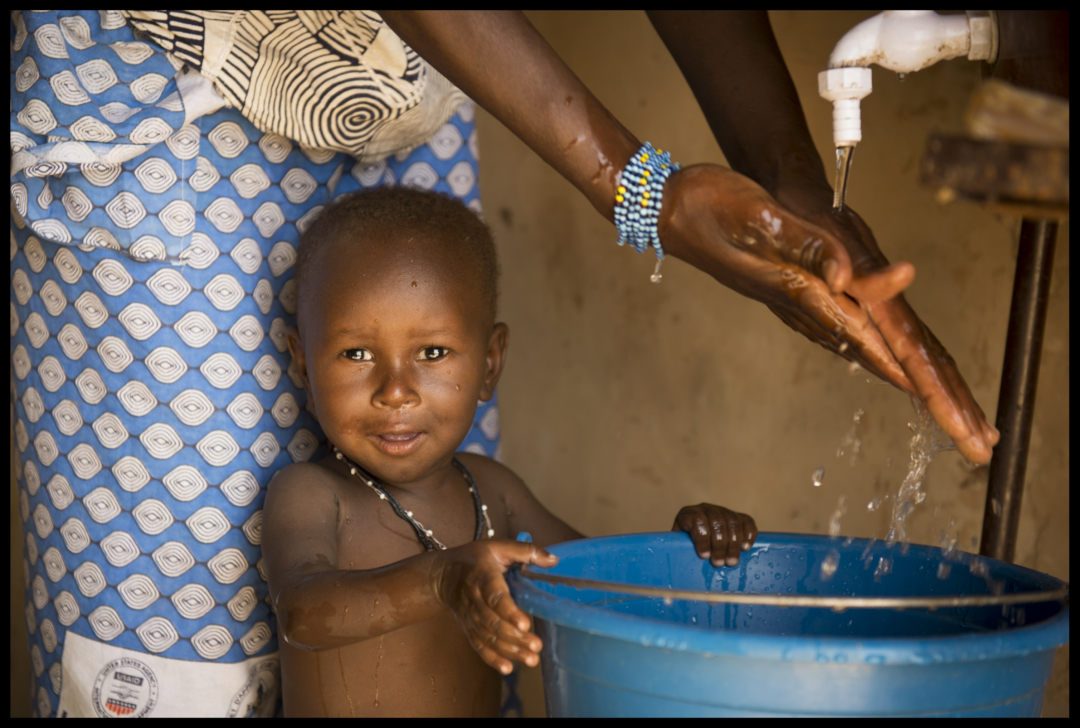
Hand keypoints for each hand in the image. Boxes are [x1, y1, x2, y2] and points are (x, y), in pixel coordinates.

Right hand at [435, 539, 557, 674]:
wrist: (443, 574)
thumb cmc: (475, 558)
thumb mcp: (499, 546)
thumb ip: (527, 551)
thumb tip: (552, 560)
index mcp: (483, 576)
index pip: (495, 596)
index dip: (509, 611)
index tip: (525, 624)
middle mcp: (474, 599)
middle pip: (493, 622)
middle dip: (515, 637)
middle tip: (536, 645)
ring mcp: (470, 616)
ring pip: (488, 637)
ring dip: (509, 650)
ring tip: (531, 659)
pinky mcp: (469, 627)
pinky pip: (479, 645)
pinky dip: (492, 659)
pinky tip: (508, 668)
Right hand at [659, 165, 997, 462]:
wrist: (666, 210)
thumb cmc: (709, 207)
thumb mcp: (760, 218)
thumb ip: (808, 249)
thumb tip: (850, 276)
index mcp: (798, 288)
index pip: (861, 334)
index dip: (900, 367)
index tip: (938, 397)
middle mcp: (796, 302)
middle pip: (863, 351)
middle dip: (909, 385)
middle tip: (946, 421)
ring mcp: (788, 300)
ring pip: (851, 344)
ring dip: (891, 371)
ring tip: (928, 398)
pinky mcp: (783, 290)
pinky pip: (834, 328)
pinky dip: (863, 347)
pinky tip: (868, 353)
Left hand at [672, 503, 757, 566]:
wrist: (695, 539)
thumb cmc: (684, 546)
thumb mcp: (677, 546)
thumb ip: (679, 551)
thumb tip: (681, 567)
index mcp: (688, 514)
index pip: (697, 520)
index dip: (702, 539)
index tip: (704, 556)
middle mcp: (706, 509)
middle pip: (717, 522)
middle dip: (719, 545)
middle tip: (719, 563)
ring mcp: (723, 510)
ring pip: (732, 522)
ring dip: (734, 544)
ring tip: (731, 561)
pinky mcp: (737, 515)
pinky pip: (746, 520)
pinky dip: (748, 534)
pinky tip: (745, 547)